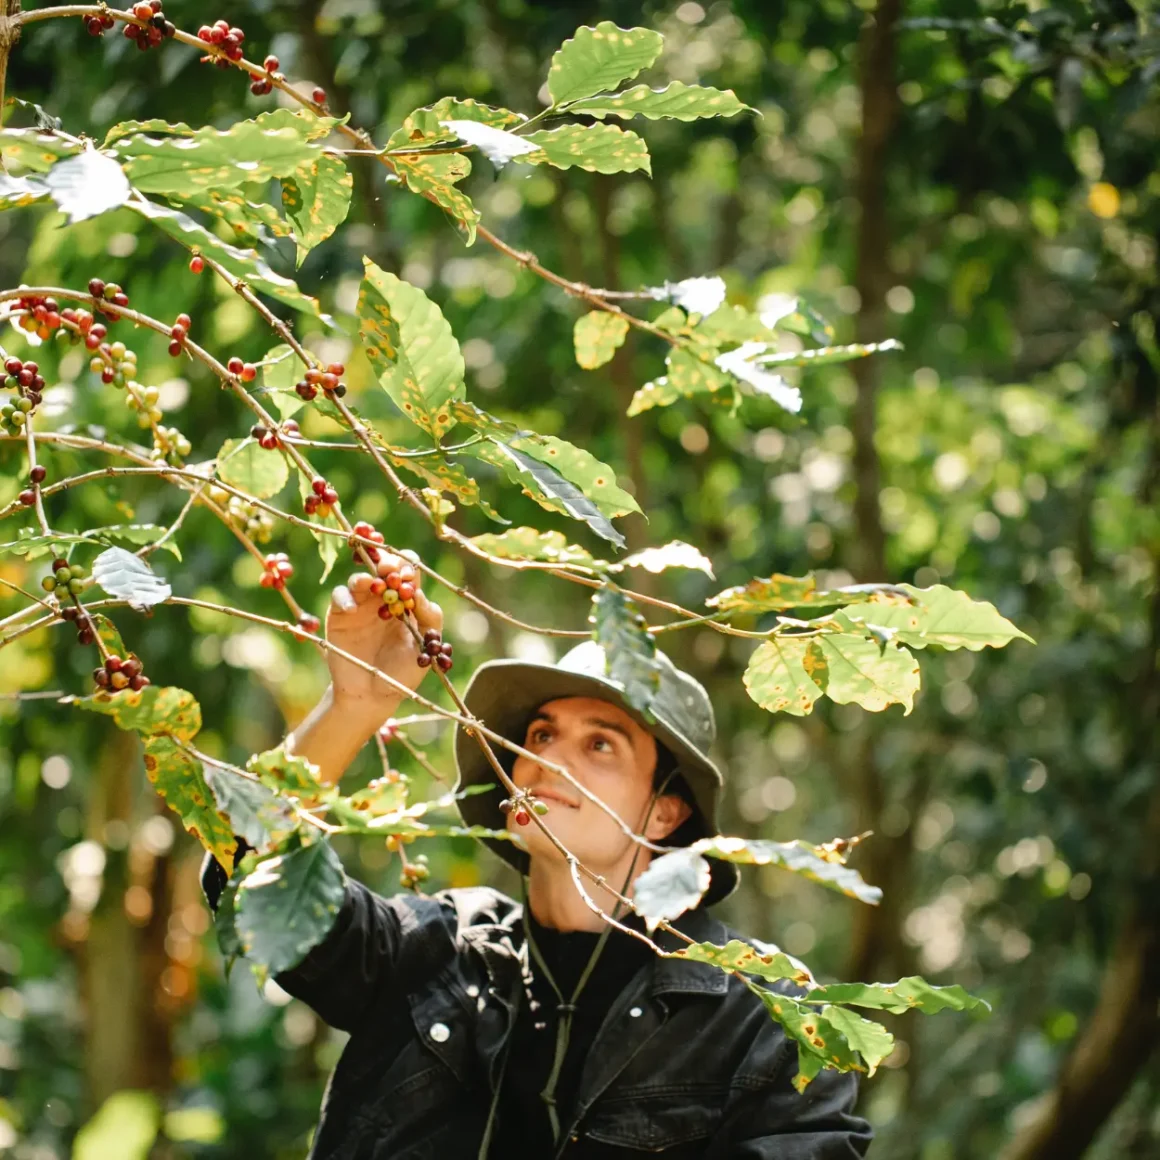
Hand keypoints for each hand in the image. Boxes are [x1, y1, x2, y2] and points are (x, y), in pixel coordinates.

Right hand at [324, 550, 443, 720]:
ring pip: (360, 579)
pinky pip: (339, 596)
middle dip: (388, 565)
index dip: (409, 568)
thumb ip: (429, 619)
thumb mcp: (425, 647)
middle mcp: (383, 598)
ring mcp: (360, 605)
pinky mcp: (340, 615)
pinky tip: (352, 609)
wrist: (373, 696)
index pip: (409, 573)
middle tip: (390, 571)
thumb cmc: (403, 672)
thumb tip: (419, 594)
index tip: (409, 577)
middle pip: (384, 569)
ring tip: (373, 586)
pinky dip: (345, 598)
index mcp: (407, 602)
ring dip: (367, 578)